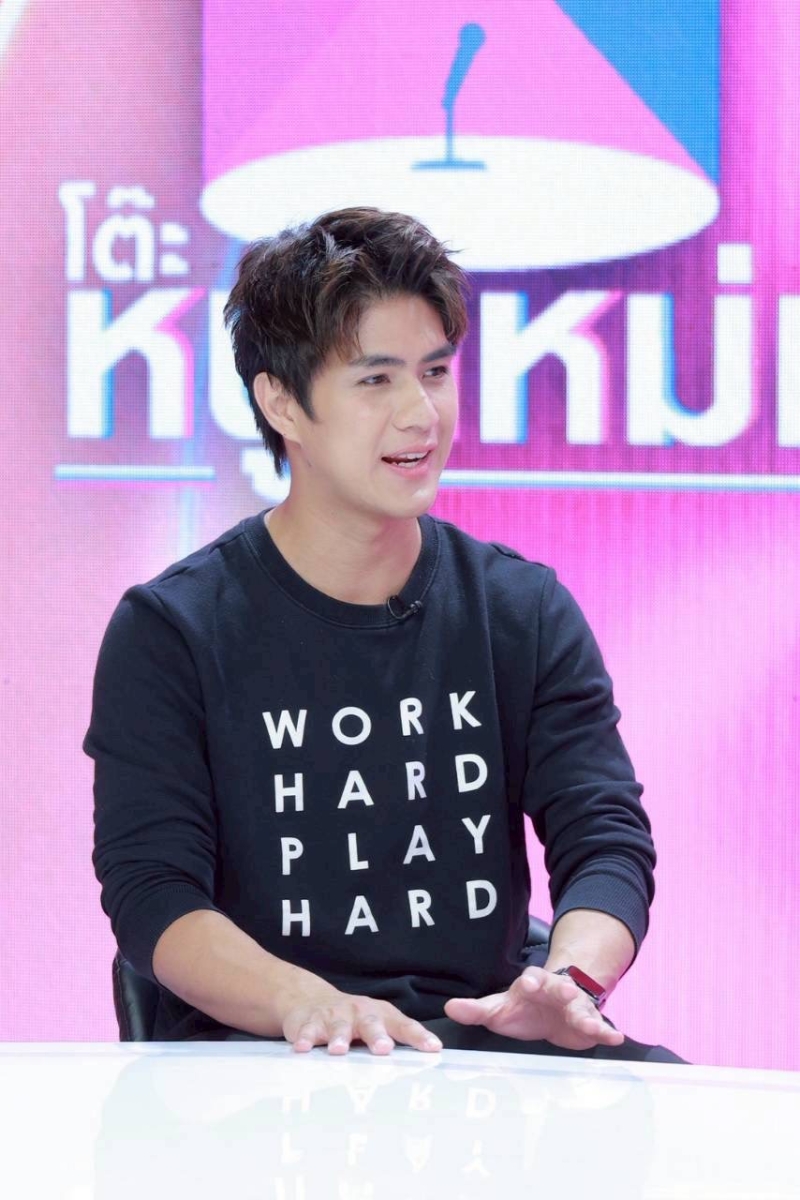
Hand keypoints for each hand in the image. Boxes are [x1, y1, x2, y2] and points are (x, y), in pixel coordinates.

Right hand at [280, 982, 442, 1056]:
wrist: (310, 999)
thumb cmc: (353, 1019)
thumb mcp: (376, 1024)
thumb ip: (396, 1040)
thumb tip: (429, 1059)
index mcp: (380, 1015)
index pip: (403, 1026)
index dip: (418, 1036)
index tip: (432, 1048)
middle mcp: (359, 1013)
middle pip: (371, 1024)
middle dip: (377, 1036)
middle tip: (383, 1049)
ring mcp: (334, 1016)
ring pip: (338, 1027)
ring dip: (339, 1037)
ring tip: (339, 1051)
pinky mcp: (309, 1021)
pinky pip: (307, 1030)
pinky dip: (304, 1038)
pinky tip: (303, 1048)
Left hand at [443, 967, 624, 1050]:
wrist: (551, 1011)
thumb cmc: (522, 1008)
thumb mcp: (498, 1009)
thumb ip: (476, 1010)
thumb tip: (451, 1007)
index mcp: (532, 984)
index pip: (531, 977)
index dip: (530, 980)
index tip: (529, 984)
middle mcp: (556, 991)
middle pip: (560, 987)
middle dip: (564, 990)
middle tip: (569, 993)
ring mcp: (574, 1007)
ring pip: (582, 1008)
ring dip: (587, 1014)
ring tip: (592, 1024)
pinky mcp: (587, 1024)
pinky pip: (599, 1026)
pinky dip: (606, 1031)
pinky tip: (615, 1038)